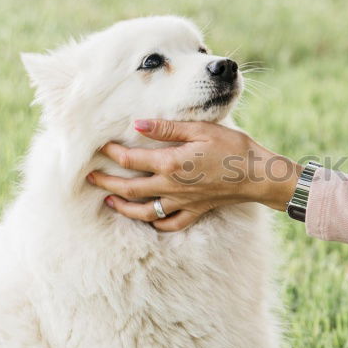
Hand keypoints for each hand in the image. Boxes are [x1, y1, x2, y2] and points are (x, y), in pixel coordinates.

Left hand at [87, 119, 302, 230]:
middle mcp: (171, 186)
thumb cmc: (233, 147)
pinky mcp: (195, 211)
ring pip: (144, 211)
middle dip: (106, 183)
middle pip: (129, 188)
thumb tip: (138, 124)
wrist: (258, 175)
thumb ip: (167, 128)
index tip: (99, 145)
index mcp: (171, 163)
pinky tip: (148, 218)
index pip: (131, 159)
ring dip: (123, 206)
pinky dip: (155, 223)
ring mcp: (182, 202)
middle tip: (89, 178)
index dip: (112, 152)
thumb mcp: (200, 129)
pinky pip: (169, 224)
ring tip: (110, 200)